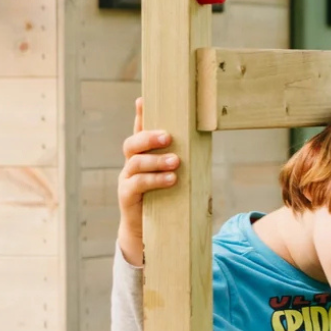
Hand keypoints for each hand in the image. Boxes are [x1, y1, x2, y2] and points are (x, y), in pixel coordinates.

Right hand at [117, 98, 179, 265]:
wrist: (149, 232)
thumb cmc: (166, 200)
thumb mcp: (174, 178)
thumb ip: (181, 162)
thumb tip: (203, 142)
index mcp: (142, 156)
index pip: (139, 131)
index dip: (139, 116)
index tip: (142, 99)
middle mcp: (131, 165)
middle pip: (132, 144)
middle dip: (149, 137)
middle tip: (168, 136)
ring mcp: (126, 180)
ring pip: (135, 163)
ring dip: (156, 160)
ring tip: (176, 161)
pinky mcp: (127, 197)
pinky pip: (137, 184)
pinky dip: (155, 180)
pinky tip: (171, 179)